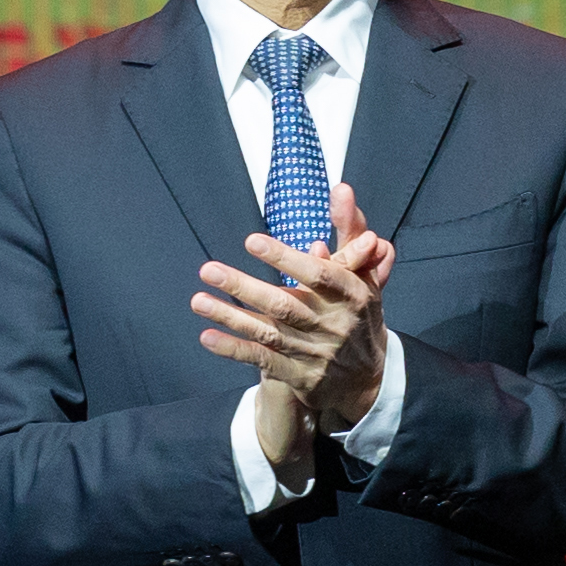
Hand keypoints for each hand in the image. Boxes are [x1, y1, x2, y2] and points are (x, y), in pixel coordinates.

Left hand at [194, 183, 395, 447]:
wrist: (368, 375)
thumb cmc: (357, 311)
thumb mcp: (363, 270)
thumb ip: (350, 229)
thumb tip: (341, 189)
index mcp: (354, 296)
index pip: (320, 275)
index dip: (286, 258)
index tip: (252, 241)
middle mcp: (336, 326)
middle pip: (286, 305)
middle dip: (244, 287)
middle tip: (208, 269)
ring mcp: (317, 354)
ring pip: (268, 332)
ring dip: (230, 316)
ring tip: (197, 299)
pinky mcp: (301, 377)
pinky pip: (263, 360)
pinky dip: (234, 350)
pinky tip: (207, 336)